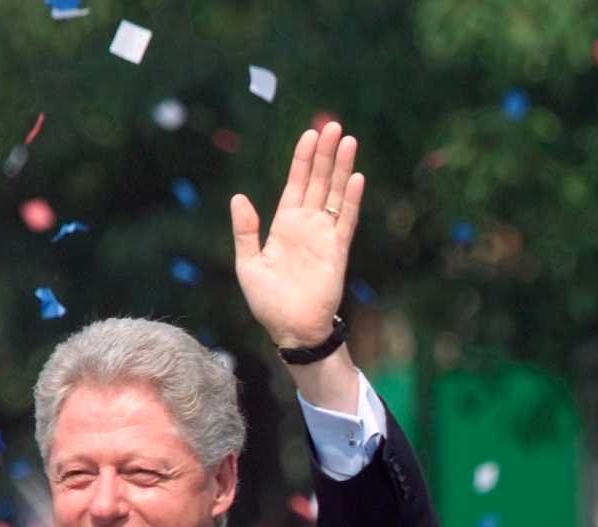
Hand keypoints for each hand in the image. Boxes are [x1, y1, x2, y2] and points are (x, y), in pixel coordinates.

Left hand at [231, 122, 364, 348]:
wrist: (292, 329)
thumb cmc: (268, 302)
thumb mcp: (248, 263)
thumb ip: (246, 230)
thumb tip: (241, 197)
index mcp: (284, 225)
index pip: (296, 183)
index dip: (302, 159)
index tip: (310, 134)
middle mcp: (307, 225)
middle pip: (318, 181)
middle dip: (325, 153)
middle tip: (333, 126)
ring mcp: (324, 236)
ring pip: (334, 193)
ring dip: (341, 168)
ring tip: (348, 141)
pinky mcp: (337, 250)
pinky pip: (345, 219)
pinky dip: (350, 199)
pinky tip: (356, 177)